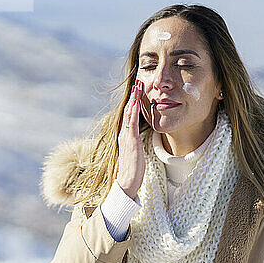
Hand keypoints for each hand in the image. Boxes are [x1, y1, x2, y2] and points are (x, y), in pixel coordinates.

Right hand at [116, 79, 145, 199]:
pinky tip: (136, 102)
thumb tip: (139, 136)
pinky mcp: (131, 141)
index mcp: (126, 135)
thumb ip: (136, 142)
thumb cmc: (133, 168)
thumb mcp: (135, 151)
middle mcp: (124, 133)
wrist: (128, 181)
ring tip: (138, 86)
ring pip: (130, 113)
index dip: (133, 101)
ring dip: (134, 99)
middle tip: (138, 81)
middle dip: (133, 95)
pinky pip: (132, 123)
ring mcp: (127, 136)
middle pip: (129, 110)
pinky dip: (134, 111)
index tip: (138, 89)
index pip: (130, 114)